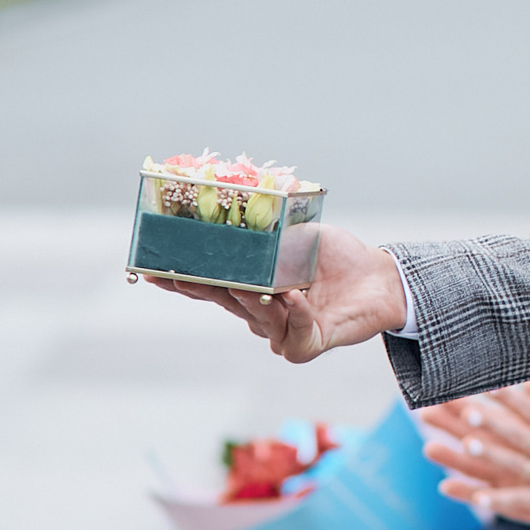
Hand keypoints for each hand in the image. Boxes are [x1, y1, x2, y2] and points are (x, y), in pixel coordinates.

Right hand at [149, 222, 406, 362]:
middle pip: (223, 301)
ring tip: (245, 283)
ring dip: (249, 299)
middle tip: (178, 274)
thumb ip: (271, 221)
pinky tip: (294, 299)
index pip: (208, 284)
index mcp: (250, 285)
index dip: (180, 278)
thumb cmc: (332, 254)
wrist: (378, 277)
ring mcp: (281, 330)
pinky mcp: (307, 344)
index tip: (151, 267)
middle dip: (200, 288)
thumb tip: (254, 185)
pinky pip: (292, 337)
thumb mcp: (297, 230)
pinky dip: (293, 316)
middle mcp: (259, 311)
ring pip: (255, 318)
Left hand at [422, 373, 529, 529]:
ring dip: (489, 455)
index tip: (491, 385)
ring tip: (467, 444)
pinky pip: (516, 501)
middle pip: (517, 435)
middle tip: (467, 411)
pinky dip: (498, 499)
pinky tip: (478, 496)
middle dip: (492, 423)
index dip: (511, 398)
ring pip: (512, 464)